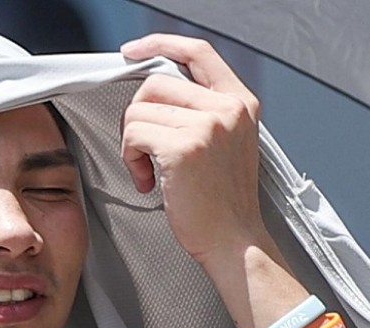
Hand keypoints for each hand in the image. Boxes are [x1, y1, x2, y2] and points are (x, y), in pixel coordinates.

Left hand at [119, 34, 276, 269]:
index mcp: (240, 102)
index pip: (197, 52)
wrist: (235, 241)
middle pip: (155, 84)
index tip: (133, 51)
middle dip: (137, 116)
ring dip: (132, 144)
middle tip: (144, 152)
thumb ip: (203, 112)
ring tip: (149, 172)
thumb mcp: (227, 144)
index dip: (161, 44)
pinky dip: (130, 159)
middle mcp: (227, 108)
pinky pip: (134, 135)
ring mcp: (207, 126)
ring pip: (138, 111)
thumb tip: (157, 94)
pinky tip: (147, 183)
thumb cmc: (223, 202)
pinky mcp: (183, 148)